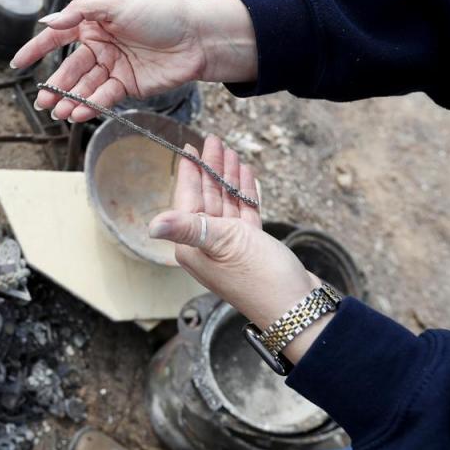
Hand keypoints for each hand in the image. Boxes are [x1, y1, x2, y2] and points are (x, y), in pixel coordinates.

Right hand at [10, 0, 257, 121]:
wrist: (198, 39)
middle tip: (41, 102)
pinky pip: (103, 97)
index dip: (37, 49)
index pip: (58, 36)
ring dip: (69, 100)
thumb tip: (48, 21)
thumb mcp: (117, 3)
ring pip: (84, 86)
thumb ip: (81, 11)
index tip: (18, 64)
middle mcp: (101, 45)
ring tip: (57, 112)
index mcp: (95, 22)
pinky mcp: (128, 86)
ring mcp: (114, 67)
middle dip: (54, 86)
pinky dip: (90, 106)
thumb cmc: (162, 13)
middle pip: (70, 69)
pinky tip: (78, 113)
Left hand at [148, 136, 327, 363]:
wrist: (297, 308)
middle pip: (206, 197)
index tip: (190, 147)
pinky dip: (245, 194)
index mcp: (193, 245)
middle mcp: (207, 245)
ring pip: (226, 202)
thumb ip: (188, 228)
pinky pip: (244, 213)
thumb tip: (152, 225)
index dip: (190, 171)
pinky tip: (247, 176)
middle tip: (215, 140)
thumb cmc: (260, 278)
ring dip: (229, 177)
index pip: (187, 199)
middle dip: (211, 167)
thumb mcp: (223, 245)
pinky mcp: (251, 247)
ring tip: (231, 151)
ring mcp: (229, 246)